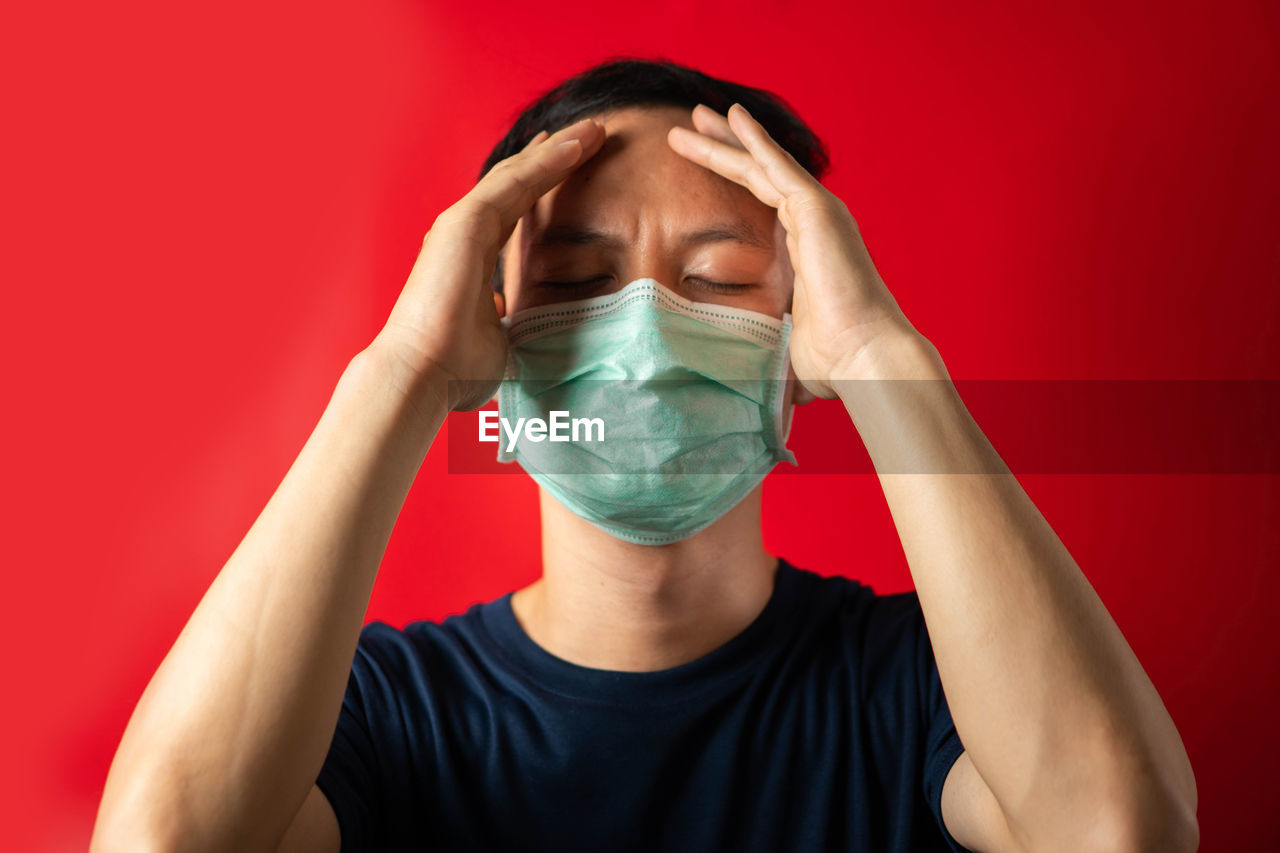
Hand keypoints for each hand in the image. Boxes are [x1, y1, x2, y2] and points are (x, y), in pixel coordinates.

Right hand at [373, 118, 606, 410]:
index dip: (542, 184)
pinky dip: (546, 162)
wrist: (422, 375)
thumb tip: (534, 329)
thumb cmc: (456, 368)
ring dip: (558, 150)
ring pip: (518, 175)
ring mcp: (461, 224)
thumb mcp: (503, 339)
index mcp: (471, 256)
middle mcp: (462, 232)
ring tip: (594, 130)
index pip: (514, 210)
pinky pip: (515, 183)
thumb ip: (517, 324)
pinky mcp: (465, 223)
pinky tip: (575, 146)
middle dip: (553, 156)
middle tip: (590, 134)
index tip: (571, 164)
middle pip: (516, 183)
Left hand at [667, 103, 931, 396]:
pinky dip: (754, 140)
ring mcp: (820, 213)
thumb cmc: (832, 363)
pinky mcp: (817, 209)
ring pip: (763, 165)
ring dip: (728, 140)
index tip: (711, 164)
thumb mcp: (784, 346)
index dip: (737, 182)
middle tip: (694, 124)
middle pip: (762, 176)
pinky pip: (777, 165)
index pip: (765, 205)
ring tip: (695, 116)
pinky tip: (731, 117)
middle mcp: (817, 224)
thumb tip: (742, 383)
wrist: (864, 357)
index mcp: (808, 250)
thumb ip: (765, 347)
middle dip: (727, 149)